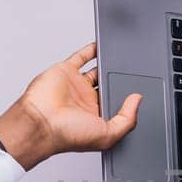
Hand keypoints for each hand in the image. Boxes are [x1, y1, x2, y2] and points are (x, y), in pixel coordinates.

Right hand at [0, 42, 140, 167]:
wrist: (40, 122)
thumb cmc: (66, 134)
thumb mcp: (108, 135)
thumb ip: (127, 120)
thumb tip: (137, 100)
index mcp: (97, 116)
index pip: (117, 104)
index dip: (128, 99)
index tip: (140, 91)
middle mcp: (86, 101)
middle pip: (108, 85)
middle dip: (118, 80)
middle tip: (132, 73)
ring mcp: (76, 85)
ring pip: (96, 70)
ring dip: (107, 64)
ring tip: (121, 57)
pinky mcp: (66, 71)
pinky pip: (82, 57)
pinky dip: (92, 50)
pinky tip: (102, 46)